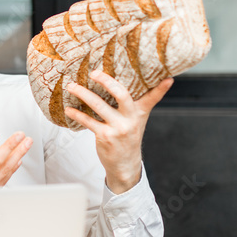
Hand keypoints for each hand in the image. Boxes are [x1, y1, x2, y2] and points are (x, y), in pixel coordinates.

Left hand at [64, 71, 173, 193]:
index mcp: (139, 112)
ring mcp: (118, 128)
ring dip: (83, 94)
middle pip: (121, 94)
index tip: (168, 78)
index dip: (161, 89)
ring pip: (99, 105)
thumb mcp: (138, 119)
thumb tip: (158, 82)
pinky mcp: (105, 136)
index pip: (153, 98)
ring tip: (71, 86)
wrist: (124, 163)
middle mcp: (130, 119)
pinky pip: (88, 121)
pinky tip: (68, 109)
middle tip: (93, 72)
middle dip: (106, 81)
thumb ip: (144, 101)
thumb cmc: (128, 136)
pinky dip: (76, 114)